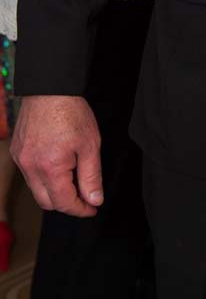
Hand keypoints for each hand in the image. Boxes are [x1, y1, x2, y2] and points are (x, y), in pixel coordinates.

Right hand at [11, 95, 102, 217]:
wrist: (49, 88)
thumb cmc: (72, 112)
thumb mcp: (90, 145)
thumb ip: (91, 176)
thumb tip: (94, 200)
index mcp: (50, 168)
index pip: (63, 202)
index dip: (80, 209)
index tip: (92, 208)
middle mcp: (30, 167)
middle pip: (46, 202)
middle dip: (66, 204)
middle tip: (85, 197)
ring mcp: (21, 160)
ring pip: (37, 189)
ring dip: (54, 190)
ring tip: (73, 178)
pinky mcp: (18, 151)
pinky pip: (29, 174)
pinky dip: (43, 177)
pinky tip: (58, 165)